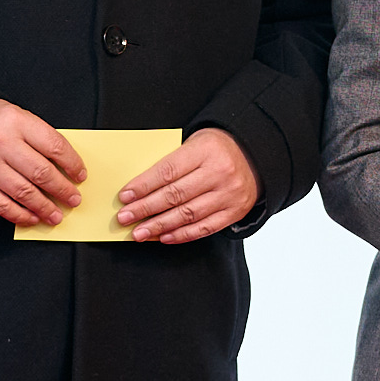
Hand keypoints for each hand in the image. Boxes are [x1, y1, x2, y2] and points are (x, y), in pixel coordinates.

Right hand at [0, 100, 84, 227]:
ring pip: (24, 192)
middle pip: (41, 173)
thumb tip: (64, 165)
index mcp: (15, 121)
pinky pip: (1, 205)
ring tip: (57, 215)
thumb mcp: (13, 115)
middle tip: (74, 199)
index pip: (54, 146)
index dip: (72, 164)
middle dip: (63, 190)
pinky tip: (32, 218)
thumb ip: (36, 136)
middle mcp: (0, 143)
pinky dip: (20, 215)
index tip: (80, 175)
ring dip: (45, 207)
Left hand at [118, 128, 257, 243]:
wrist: (254, 154)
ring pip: (188, 214)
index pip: (168, 171)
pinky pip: (205, 227)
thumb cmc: (216, 148)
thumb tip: (140, 189)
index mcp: (205, 150)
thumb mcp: (196, 143)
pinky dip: (182, 235)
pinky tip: (164, 237)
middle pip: (175, 195)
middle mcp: (219, 173)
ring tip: (140, 233)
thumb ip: (172, 162)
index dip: (144, 186)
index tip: (125, 197)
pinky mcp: (235, 211)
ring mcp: (229, 194)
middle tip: (125, 218)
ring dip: (159, 226)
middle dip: (146, 209)